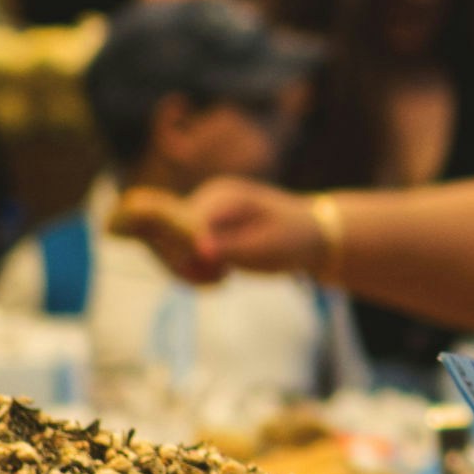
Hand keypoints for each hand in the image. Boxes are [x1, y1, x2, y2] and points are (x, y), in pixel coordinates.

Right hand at [174, 176, 318, 281]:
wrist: (309, 233)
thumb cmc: (292, 239)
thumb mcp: (266, 247)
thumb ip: (230, 247)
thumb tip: (197, 250)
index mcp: (223, 196)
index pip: (180, 225)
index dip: (188, 255)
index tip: (220, 273)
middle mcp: (205, 199)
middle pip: (164, 235)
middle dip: (185, 265)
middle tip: (223, 277)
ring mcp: (200, 212)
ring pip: (167, 247)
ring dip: (188, 271)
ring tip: (223, 277)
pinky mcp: (199, 228)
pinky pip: (177, 252)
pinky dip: (192, 271)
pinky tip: (218, 276)